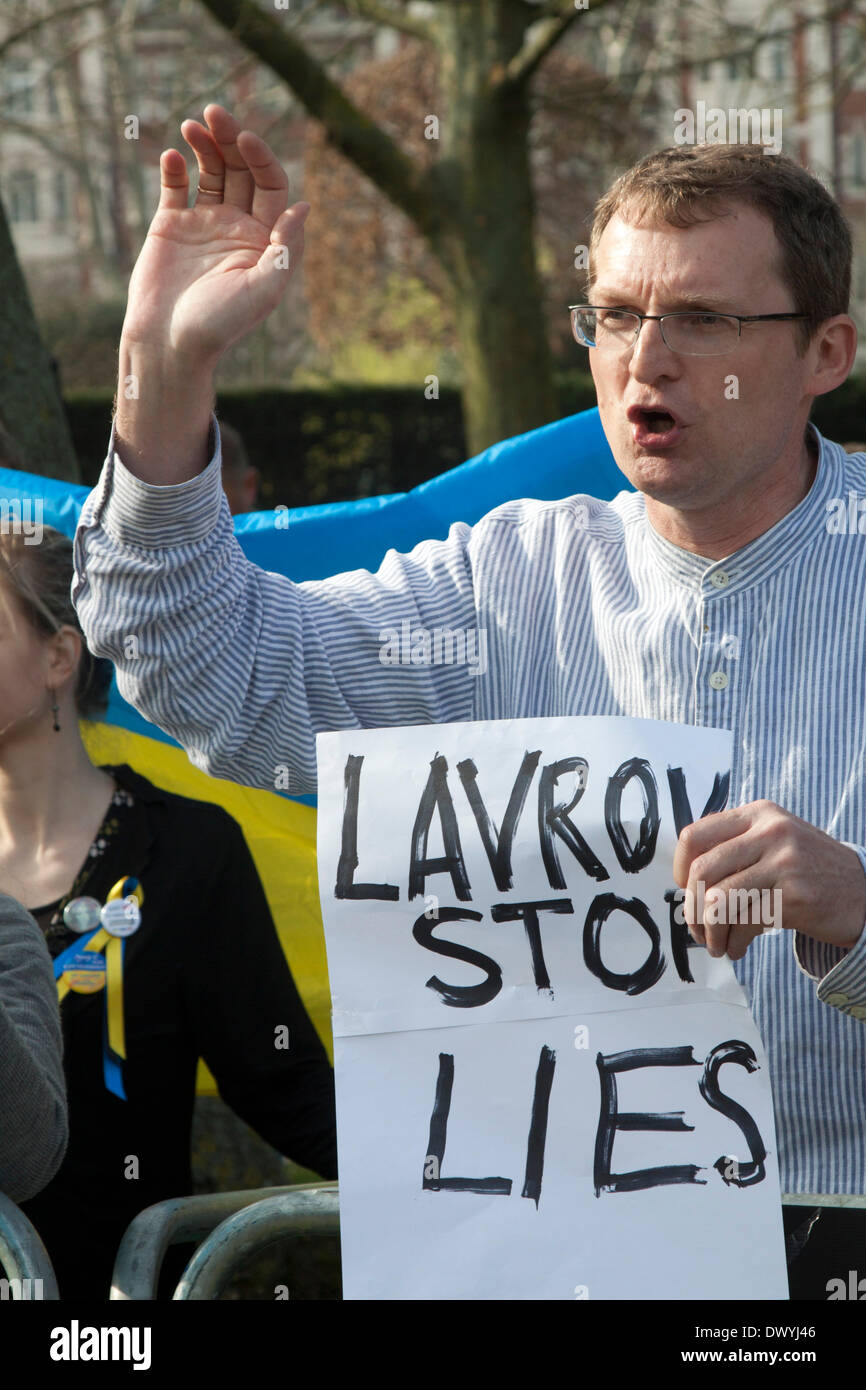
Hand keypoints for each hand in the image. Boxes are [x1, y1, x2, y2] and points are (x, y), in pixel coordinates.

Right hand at [122, 104, 307, 366]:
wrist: (169, 345)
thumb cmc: (218, 326)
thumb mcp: (262, 291)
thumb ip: (284, 249)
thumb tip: (304, 206)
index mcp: (264, 240)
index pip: (271, 185)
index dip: (261, 157)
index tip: (244, 138)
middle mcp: (237, 227)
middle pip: (240, 170)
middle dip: (231, 139)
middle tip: (215, 113)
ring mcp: (204, 225)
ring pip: (209, 171)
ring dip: (204, 144)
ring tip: (192, 125)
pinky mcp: (171, 227)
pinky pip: (175, 187)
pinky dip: (173, 167)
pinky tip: (170, 156)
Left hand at [672, 800, 865, 960]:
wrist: (864, 890)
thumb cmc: (809, 869)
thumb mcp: (774, 840)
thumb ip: (735, 848)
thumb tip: (685, 881)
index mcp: (758, 814)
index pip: (695, 836)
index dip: (680, 868)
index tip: (685, 890)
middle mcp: (769, 832)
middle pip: (702, 871)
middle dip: (691, 908)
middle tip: (697, 928)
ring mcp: (783, 863)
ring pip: (719, 900)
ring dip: (711, 932)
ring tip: (716, 944)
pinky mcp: (794, 896)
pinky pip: (744, 924)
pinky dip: (733, 943)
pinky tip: (737, 948)